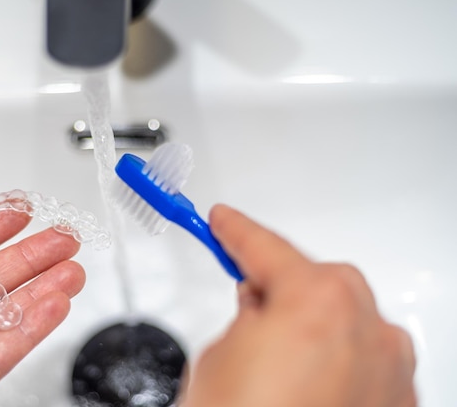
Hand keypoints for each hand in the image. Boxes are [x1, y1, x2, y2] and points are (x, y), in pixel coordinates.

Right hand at [181, 204, 415, 406]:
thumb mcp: (220, 354)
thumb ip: (249, 315)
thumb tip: (260, 306)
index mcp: (318, 302)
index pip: (266, 248)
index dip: (236, 232)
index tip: (224, 221)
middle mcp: (370, 332)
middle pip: (323, 281)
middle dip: (284, 285)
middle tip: (247, 300)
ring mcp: (390, 373)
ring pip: (350, 322)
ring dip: (315, 327)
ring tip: (275, 359)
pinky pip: (367, 363)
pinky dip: (338, 363)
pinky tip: (306, 388)